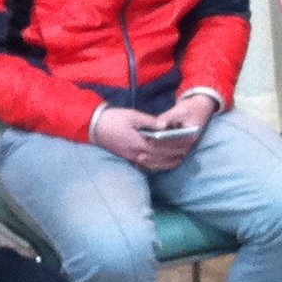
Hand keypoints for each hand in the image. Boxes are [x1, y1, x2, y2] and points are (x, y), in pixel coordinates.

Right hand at [94, 101, 212, 172]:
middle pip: (161, 156)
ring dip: (168, 162)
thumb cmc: (113, 118)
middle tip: (188, 151)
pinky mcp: (129, 158)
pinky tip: (163, 163)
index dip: (177, 144)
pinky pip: (147, 164)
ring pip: (155, 163)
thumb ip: (150, 122)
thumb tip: (165, 126)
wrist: (94, 127)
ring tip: (180, 159)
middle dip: (176, 154)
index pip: (163, 145)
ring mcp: (133, 157)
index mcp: (140, 141)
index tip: (188, 141)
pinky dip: (157, 165)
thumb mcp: (132, 116)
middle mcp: (138, 153)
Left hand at [136, 98, 214, 172]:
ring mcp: (185, 151)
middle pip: (171, 153)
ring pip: (169, 160)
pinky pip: (168, 161)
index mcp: (190, 136)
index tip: (148, 141)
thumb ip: (169, 117)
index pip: (174, 141)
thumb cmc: (190, 109)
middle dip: (155, 153)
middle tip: (141, 153)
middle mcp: (189, 146)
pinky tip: (146, 162)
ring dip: (155, 161)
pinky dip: (157, 162)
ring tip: (140, 159)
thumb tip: (159, 125)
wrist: (200, 111)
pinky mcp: (180, 152)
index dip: (160, 142)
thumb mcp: (180, 110)